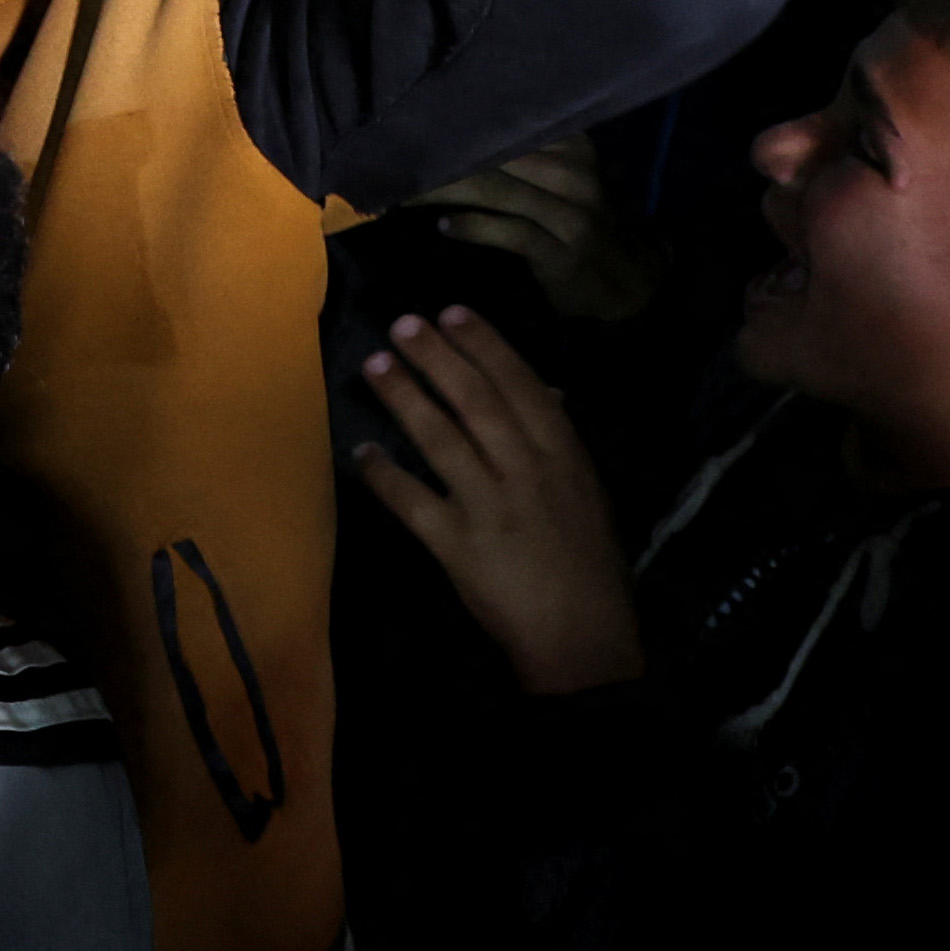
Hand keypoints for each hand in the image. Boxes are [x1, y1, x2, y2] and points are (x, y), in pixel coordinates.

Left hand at [350, 306, 645, 694]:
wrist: (583, 638)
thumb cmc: (589, 565)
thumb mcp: (589, 494)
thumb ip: (560, 444)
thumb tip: (543, 391)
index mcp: (563, 457)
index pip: (520, 385)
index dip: (484, 345)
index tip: (452, 312)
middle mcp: (526, 471)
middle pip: (475, 400)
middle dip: (436, 357)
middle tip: (402, 324)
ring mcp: (489, 506)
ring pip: (440, 438)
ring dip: (404, 397)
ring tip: (373, 364)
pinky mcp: (457, 544)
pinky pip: (412, 501)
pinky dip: (383, 475)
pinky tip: (360, 451)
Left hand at [407, 135, 656, 324]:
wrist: (625, 280)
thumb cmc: (577, 223)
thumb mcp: (560, 180)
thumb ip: (519, 156)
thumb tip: (447, 133)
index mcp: (572, 147)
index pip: (509, 125)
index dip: (457, 127)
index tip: (409, 128)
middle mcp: (575, 174)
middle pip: (495, 156)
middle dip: (442, 159)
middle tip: (394, 160)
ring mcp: (571, 214)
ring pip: (497, 191)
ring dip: (445, 192)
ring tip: (406, 193)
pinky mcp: (562, 252)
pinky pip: (511, 233)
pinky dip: (474, 228)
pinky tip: (444, 227)